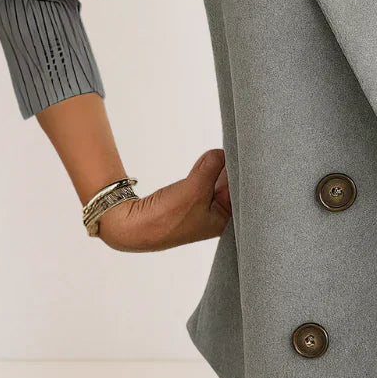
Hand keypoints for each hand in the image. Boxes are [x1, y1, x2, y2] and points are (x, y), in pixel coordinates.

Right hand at [94, 148, 231, 251]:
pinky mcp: (189, 202)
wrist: (132, 226)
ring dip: (215, 168)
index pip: (243, 194)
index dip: (243, 175)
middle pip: (231, 187)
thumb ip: (212, 167)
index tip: (243, 156)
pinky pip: (203, 182)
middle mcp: (217, 218)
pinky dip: (203, 171)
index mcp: (225, 222)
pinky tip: (203, 162)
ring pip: (217, 182)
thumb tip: (221, 153)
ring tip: (212, 159)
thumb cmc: (167, 218)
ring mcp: (203, 210)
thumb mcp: (196, 188)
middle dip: (229, 169)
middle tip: (231, 151)